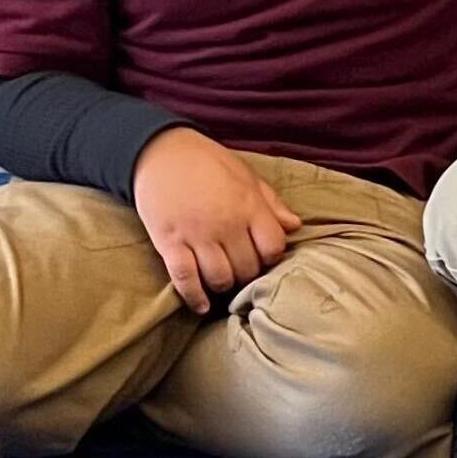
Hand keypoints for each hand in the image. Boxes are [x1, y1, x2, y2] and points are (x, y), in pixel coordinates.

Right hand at [131, 128, 301, 314]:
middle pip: (248, 268)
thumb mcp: (246, 175)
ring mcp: (197, 235)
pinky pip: (185, 280)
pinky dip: (194, 297)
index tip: (263, 256)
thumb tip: (295, 227)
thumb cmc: (208, 162)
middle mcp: (226, 223)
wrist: (161, 152)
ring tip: (223, 281)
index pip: (274, 247)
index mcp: (249, 205)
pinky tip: (201, 305)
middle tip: (241, 270)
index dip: (272, 257)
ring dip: (224, 286)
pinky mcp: (169, 244)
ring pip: (220, 279)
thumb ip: (271, 203)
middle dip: (248, 274)